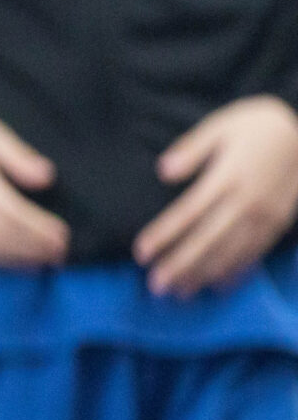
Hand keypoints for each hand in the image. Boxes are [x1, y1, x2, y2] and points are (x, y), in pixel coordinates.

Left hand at [135, 96, 297, 296]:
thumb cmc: (253, 127)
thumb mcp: (219, 126)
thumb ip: (190, 149)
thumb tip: (163, 171)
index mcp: (228, 176)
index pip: (189, 212)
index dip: (164, 235)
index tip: (141, 254)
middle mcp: (247, 200)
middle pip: (208, 239)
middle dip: (181, 264)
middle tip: (155, 286)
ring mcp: (266, 214)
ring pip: (231, 251)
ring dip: (204, 274)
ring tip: (179, 292)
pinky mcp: (278, 221)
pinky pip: (255, 251)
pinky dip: (236, 270)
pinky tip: (217, 285)